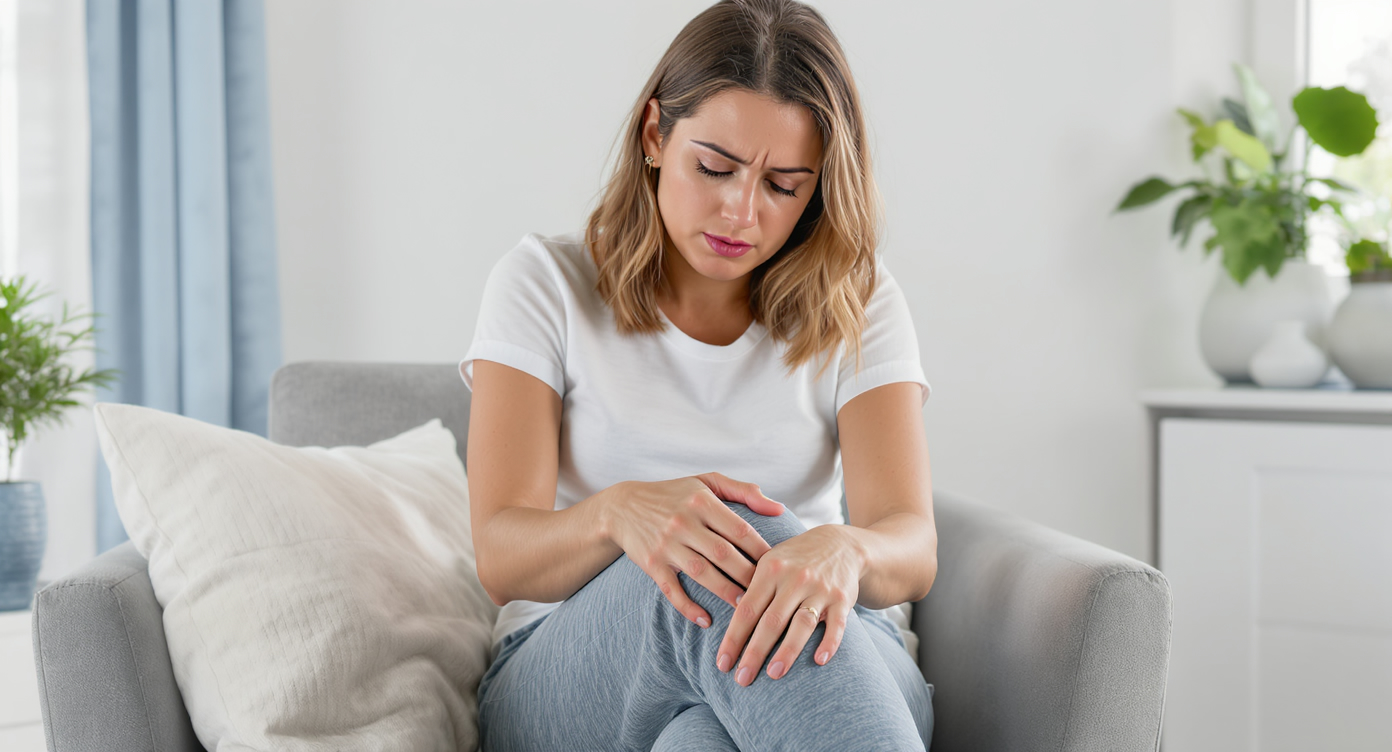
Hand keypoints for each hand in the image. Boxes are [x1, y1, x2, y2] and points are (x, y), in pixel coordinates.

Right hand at [602, 472, 785, 627]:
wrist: (623, 507)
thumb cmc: (674, 494)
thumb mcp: (707, 483)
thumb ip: (745, 492)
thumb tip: (780, 509)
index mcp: (702, 501)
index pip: (740, 530)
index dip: (762, 551)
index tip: (779, 567)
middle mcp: (684, 522)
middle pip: (725, 555)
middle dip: (749, 576)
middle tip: (769, 593)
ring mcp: (666, 545)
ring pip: (702, 573)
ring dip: (726, 593)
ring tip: (746, 609)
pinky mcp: (651, 564)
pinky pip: (672, 590)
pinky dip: (688, 607)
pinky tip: (705, 620)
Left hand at [715, 525, 865, 685]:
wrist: (840, 545)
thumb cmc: (795, 560)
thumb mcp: (770, 562)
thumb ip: (752, 589)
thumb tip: (727, 625)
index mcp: (771, 570)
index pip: (747, 610)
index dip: (734, 638)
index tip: (722, 664)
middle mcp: (795, 579)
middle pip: (771, 621)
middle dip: (754, 652)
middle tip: (742, 679)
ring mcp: (820, 589)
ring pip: (801, 624)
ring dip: (787, 651)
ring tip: (773, 675)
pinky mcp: (843, 599)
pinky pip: (837, 624)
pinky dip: (829, 643)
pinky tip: (820, 661)